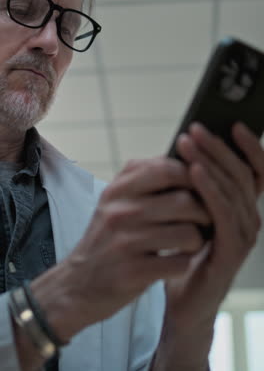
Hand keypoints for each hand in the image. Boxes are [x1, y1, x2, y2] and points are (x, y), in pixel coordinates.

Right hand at [56, 155, 210, 338]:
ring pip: (187, 233)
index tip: (200, 188)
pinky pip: (180, 263)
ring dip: (197, 240)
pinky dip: (185, 263)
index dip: (192, 177)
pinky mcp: (133, 272)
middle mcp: (120, 211)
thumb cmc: (108, 238)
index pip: (166, 169)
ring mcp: (125, 242)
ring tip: (190, 243)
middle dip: (203, 213)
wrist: (79, 284)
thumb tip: (188, 161)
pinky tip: (176, 263)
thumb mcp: (116, 202)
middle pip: (184, 201)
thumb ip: (145, 179)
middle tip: (204, 221)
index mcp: (118, 190)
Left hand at [158, 122, 262, 367]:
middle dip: (218, 147)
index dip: (251, 147)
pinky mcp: (231, 250)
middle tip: (194, 128)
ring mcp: (243, 235)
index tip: (234, 124)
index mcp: (243, 207)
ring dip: (209, 161)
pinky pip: (221, 212)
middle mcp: (250, 218)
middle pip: (242, 173)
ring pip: (232, 189)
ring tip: (187, 143)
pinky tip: (193, 172)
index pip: (257, 171)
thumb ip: (198, 187)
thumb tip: (187, 147)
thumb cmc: (188, 252)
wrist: (184, 300)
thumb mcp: (193, 213)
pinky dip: (208, 188)